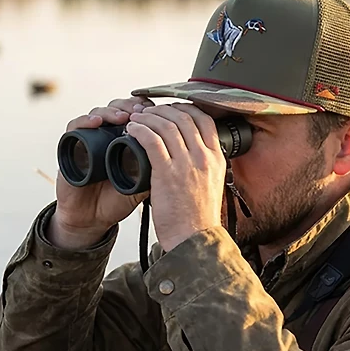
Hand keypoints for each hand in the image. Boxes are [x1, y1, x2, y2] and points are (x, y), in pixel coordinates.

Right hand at [49, 96, 153, 248]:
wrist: (92, 219)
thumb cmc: (116, 201)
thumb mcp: (142, 185)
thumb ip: (158, 171)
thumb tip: (181, 158)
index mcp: (126, 140)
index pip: (136, 114)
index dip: (147, 109)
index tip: (160, 113)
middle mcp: (107, 135)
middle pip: (118, 107)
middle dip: (131, 106)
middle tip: (142, 112)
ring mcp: (88, 139)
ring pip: (99, 112)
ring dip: (112, 110)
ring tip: (123, 117)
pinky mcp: (70, 147)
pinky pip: (75, 127)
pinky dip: (85, 121)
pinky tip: (97, 121)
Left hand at [126, 103, 225, 251]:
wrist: (194, 241)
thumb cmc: (197, 220)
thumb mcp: (211, 187)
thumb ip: (204, 168)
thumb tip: (192, 155)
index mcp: (217, 159)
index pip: (204, 120)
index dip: (185, 109)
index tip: (171, 110)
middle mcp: (204, 157)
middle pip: (184, 117)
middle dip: (163, 110)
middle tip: (148, 112)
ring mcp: (186, 164)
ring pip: (167, 125)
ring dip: (148, 117)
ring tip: (135, 119)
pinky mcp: (167, 174)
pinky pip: (152, 141)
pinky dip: (140, 130)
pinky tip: (132, 130)